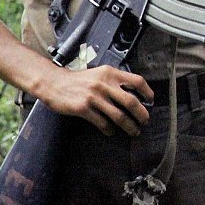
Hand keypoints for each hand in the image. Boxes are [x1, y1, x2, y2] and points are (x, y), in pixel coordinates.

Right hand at [39, 65, 153, 136]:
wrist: (53, 83)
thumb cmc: (79, 80)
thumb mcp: (100, 73)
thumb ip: (115, 81)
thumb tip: (134, 94)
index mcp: (110, 73)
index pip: (137, 81)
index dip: (147, 92)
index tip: (151, 101)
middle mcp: (104, 84)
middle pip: (131, 101)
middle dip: (141, 114)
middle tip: (144, 121)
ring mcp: (93, 97)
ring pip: (118, 115)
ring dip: (128, 126)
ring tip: (133, 131)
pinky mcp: (83, 109)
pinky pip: (102, 122)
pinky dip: (109, 129)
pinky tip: (111, 132)